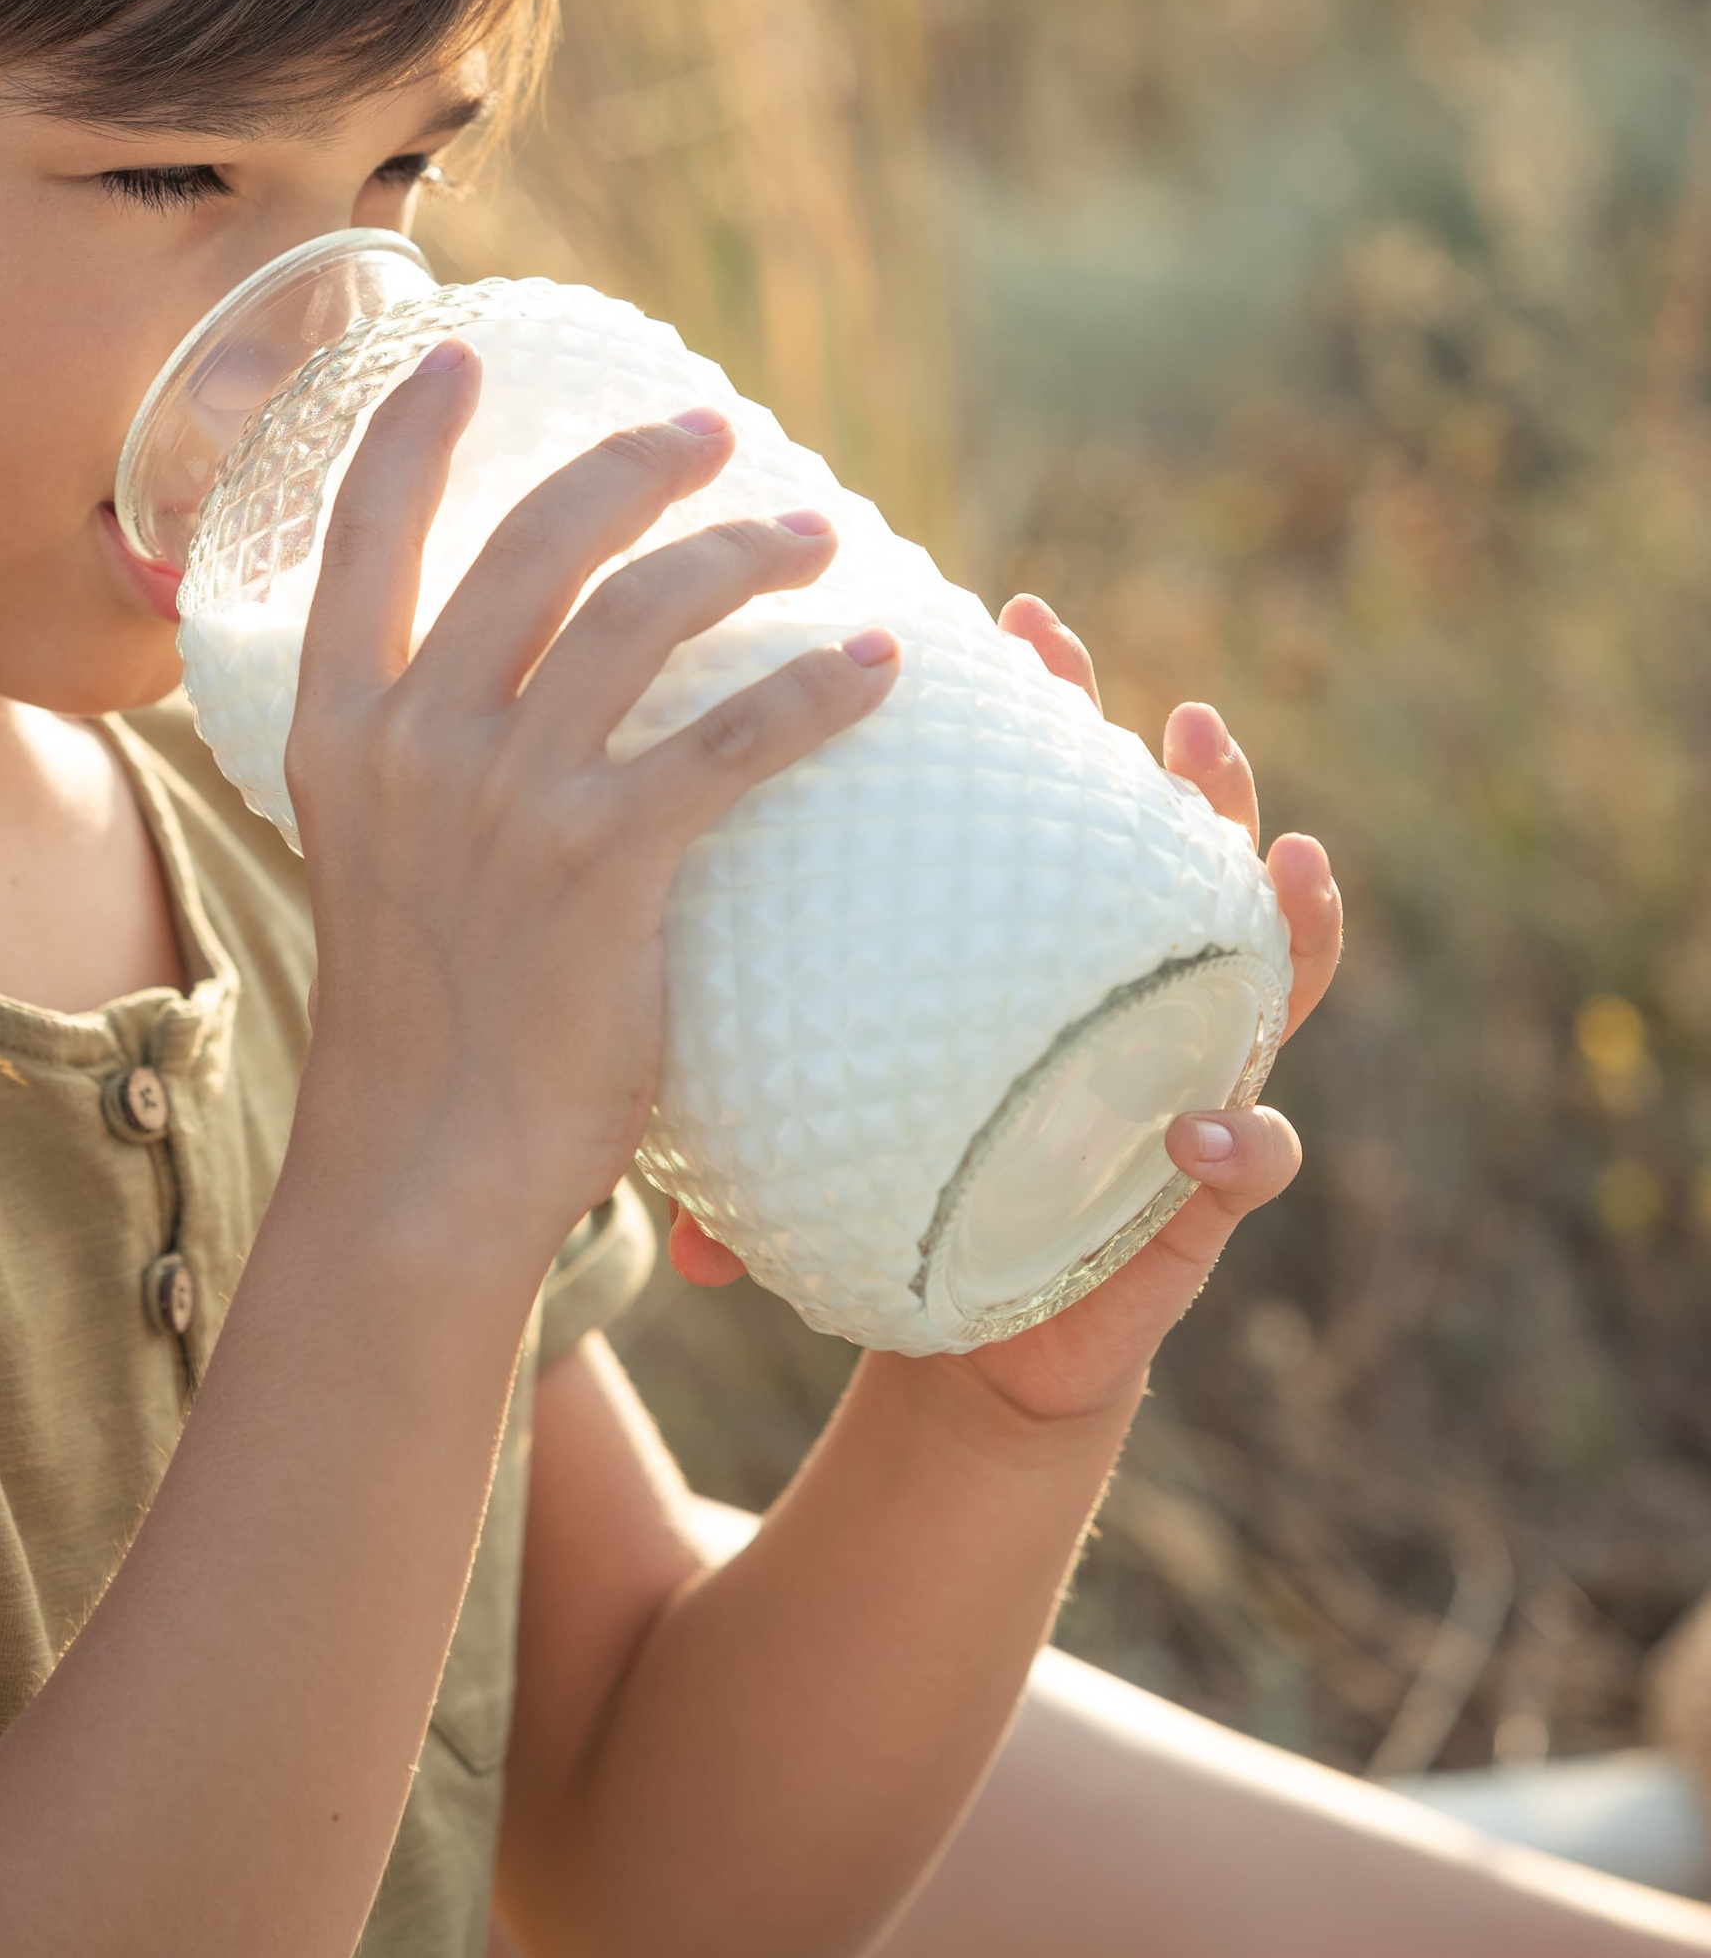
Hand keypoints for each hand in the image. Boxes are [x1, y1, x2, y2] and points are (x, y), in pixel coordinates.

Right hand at [286, 345, 901, 1282]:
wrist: (427, 1166)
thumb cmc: (421, 1025)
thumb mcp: (375, 864)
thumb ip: (421, 769)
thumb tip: (501, 695)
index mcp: (338, 731)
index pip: (362, 536)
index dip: (413, 432)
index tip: (461, 352)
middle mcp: (415, 740)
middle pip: (536, 539)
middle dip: (634, 464)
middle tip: (712, 430)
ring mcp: (509, 794)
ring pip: (645, 610)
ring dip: (744, 551)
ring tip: (815, 534)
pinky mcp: (607, 860)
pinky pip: (738, 735)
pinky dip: (821, 686)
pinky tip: (878, 664)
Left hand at [667, 591, 1342, 1429]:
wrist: (965, 1331)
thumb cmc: (892, 1185)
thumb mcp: (815, 1134)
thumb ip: (747, 1145)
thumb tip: (667, 1216)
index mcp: (1029, 942)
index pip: (1047, 800)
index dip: (1049, 708)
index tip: (1015, 625)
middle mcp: (1125, 989)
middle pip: (1183, 856)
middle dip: (1197, 778)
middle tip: (1182, 717)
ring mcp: (1186, 1077)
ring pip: (1269, 976)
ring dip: (1289, 914)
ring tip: (1289, 856)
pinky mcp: (1211, 1191)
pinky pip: (1257, 1155)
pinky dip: (1242, 1141)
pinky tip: (1201, 1131)